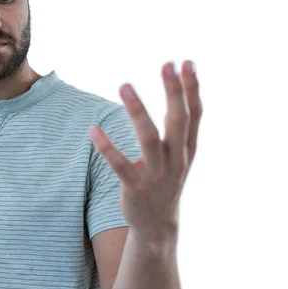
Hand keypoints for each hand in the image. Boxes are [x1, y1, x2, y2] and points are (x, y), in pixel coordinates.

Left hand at [90, 60, 201, 242]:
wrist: (158, 226)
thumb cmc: (167, 180)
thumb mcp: (181, 155)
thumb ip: (182, 127)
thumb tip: (180, 89)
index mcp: (187, 149)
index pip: (195, 114)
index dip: (192, 89)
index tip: (187, 62)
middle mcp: (176, 159)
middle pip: (177, 121)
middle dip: (174, 92)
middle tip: (167, 64)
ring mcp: (156, 173)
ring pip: (149, 138)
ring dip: (137, 110)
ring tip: (124, 84)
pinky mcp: (135, 186)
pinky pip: (119, 164)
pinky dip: (106, 146)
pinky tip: (93, 129)